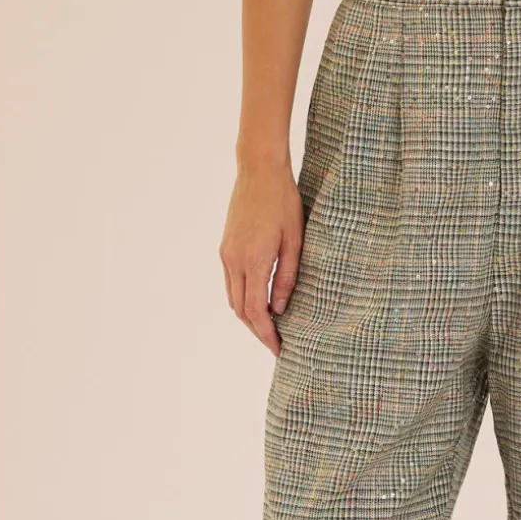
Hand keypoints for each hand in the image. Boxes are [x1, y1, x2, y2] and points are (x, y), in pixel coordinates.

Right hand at [219, 162, 304, 356]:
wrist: (259, 171)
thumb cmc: (284, 203)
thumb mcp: (295, 242)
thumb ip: (287, 278)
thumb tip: (281, 310)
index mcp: (254, 261)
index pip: (256, 311)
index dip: (267, 334)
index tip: (279, 349)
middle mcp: (234, 260)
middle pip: (241, 311)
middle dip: (258, 331)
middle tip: (277, 344)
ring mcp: (226, 254)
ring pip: (234, 299)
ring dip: (249, 317)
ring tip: (270, 328)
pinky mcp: (225, 248)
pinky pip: (231, 284)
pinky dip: (243, 300)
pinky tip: (260, 304)